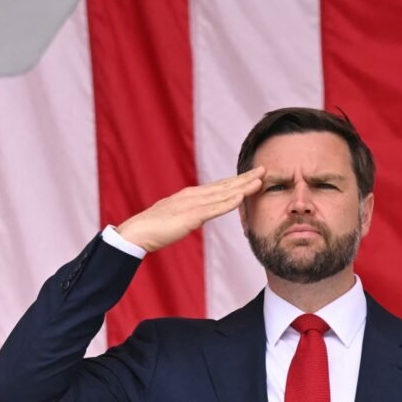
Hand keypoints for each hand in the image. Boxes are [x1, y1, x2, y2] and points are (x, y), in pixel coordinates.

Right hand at [115, 167, 263, 252]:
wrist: (138, 232)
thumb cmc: (153, 228)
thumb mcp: (175, 216)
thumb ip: (188, 213)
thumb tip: (197, 215)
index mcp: (190, 195)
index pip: (218, 186)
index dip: (236, 180)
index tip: (252, 175)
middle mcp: (193, 195)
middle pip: (224, 185)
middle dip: (245, 177)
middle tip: (263, 169)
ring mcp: (192, 204)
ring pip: (223, 193)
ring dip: (243, 186)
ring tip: (260, 180)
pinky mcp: (191, 216)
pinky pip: (214, 208)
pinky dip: (229, 202)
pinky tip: (242, 197)